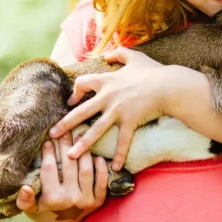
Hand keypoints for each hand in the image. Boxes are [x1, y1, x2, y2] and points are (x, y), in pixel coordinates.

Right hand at [16, 133, 107, 221]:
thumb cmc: (45, 212)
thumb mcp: (31, 209)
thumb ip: (24, 200)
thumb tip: (25, 188)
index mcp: (52, 199)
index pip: (49, 170)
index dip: (48, 153)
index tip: (47, 140)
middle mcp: (70, 199)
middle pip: (68, 166)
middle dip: (65, 146)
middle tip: (64, 132)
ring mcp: (86, 200)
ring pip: (86, 171)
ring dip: (83, 152)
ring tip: (80, 136)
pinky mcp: (99, 201)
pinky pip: (102, 181)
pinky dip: (101, 168)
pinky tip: (97, 155)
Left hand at [49, 46, 171, 170]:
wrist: (169, 85)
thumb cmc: (153, 71)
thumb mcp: (135, 57)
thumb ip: (119, 53)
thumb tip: (108, 55)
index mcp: (107, 80)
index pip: (82, 84)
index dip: (75, 92)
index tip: (71, 102)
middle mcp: (107, 97)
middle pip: (81, 112)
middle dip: (65, 124)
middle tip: (52, 135)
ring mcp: (118, 111)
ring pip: (95, 129)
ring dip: (82, 144)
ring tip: (71, 156)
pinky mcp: (130, 121)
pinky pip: (122, 141)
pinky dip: (119, 154)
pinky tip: (114, 167)